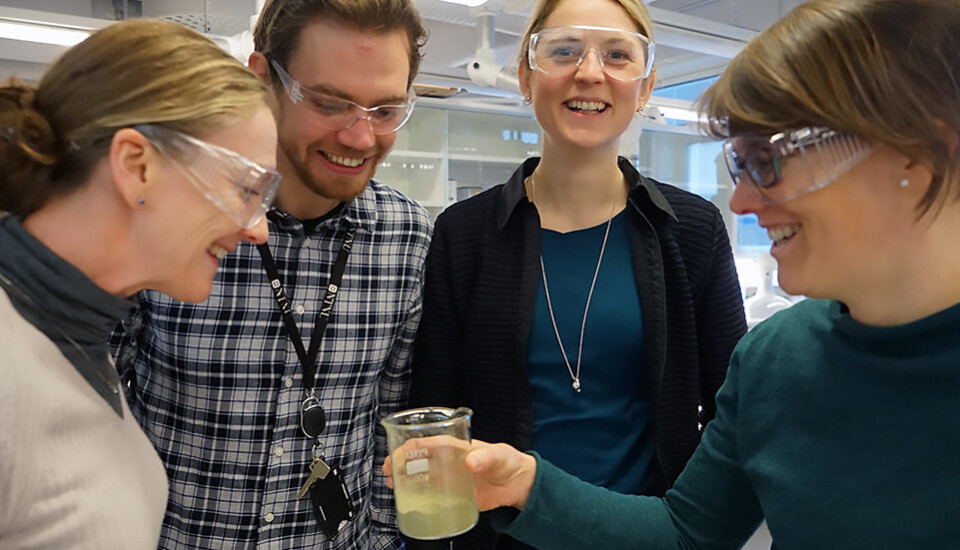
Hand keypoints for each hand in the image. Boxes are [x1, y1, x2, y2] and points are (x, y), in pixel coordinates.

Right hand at [382, 438, 536, 510]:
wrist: (516, 485)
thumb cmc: (507, 462)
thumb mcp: (499, 456)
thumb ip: (487, 457)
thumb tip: (472, 461)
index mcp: (454, 446)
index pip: (426, 442)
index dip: (409, 447)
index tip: (396, 454)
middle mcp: (446, 461)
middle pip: (417, 459)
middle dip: (398, 463)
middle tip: (387, 471)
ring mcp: (447, 479)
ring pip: (419, 477)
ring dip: (403, 480)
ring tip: (391, 485)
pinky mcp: (451, 495)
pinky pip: (429, 496)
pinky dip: (417, 498)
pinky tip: (408, 502)